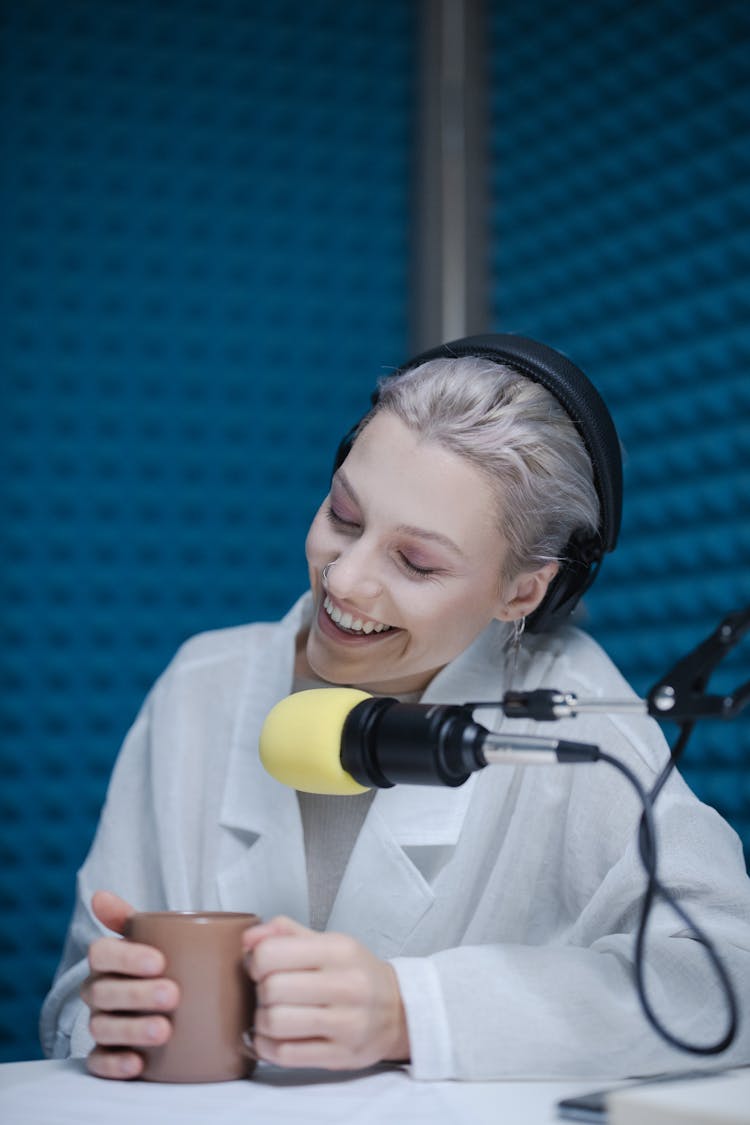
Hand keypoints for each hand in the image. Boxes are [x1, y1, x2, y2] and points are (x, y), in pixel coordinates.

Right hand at [80, 891, 179, 1079]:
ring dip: (131, 1029)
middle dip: (136, 994)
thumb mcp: (161, 937)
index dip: (126, 957)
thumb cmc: (171, 963)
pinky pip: (98, 1063)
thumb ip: (133, 917)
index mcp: (108, 960)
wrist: (189, 1002)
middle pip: (102, 991)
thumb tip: (99, 895)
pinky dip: (115, 1064)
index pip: (101, 953)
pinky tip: (139, 1063)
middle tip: (173, 994)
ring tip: (165, 1030)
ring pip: (101, 1027)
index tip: (160, 961)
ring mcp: (102, 1024)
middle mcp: (99, 991)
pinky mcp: (107, 1056)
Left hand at [242, 916, 409, 1070]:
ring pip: (275, 1023)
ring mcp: (346, 1024)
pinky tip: (273, 1036)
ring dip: (262, 1020)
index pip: (272, 952)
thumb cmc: (355, 973)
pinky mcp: (341, 1056)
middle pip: (271, 989)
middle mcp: (347, 985)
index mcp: (339, 950)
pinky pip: (284, 1055)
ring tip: (271, 1014)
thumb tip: (248, 939)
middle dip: (260, 991)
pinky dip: (266, 1046)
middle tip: (268, 992)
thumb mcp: (329, 942)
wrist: (398, 1010)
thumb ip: (286, 933)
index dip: (256, 961)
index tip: (261, 967)